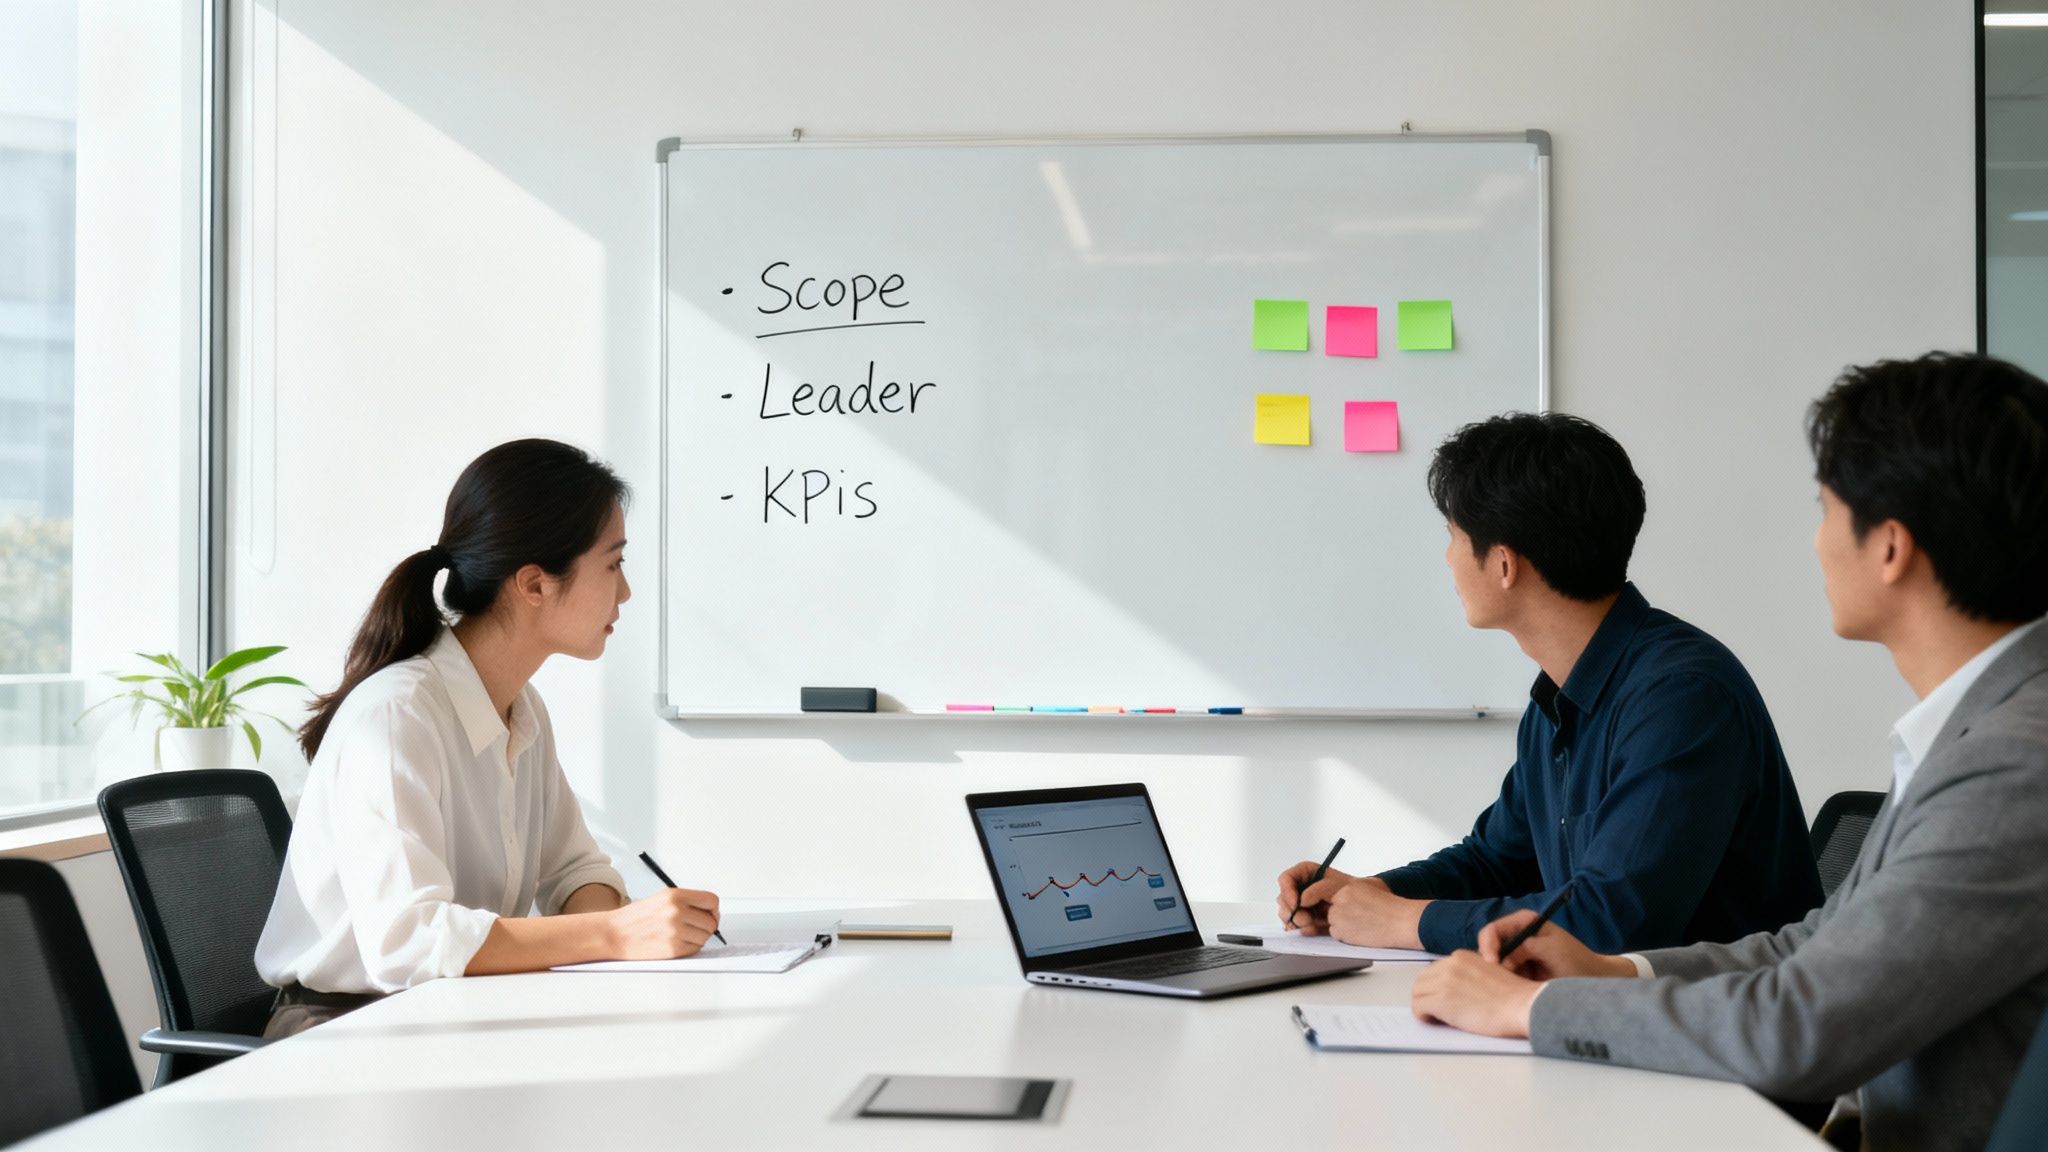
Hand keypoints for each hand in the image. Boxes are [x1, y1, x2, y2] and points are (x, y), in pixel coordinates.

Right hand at [606, 888, 720, 959]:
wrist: (614, 933)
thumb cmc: (635, 917)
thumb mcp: (662, 898)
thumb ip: (686, 902)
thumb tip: (710, 911)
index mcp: (675, 896)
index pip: (711, 900)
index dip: (713, 910)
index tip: (710, 915)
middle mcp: (677, 911)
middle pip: (711, 922)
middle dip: (706, 927)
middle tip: (695, 928)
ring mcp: (675, 930)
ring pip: (705, 937)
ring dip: (698, 938)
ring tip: (682, 936)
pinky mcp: (673, 948)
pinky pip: (695, 949)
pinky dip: (690, 948)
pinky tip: (677, 943)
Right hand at [1275, 862, 1357, 932]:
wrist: (1357, 904)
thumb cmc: (1348, 890)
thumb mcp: (1335, 884)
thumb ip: (1317, 890)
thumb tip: (1302, 900)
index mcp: (1304, 873)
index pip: (1286, 879)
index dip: (1287, 892)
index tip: (1295, 904)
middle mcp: (1298, 888)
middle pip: (1282, 899)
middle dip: (1292, 911)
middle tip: (1306, 919)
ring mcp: (1298, 903)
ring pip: (1285, 913)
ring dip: (1297, 921)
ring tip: (1312, 923)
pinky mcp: (1301, 917)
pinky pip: (1291, 925)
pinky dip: (1299, 929)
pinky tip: (1310, 929)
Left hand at [1317, 876, 1426, 949]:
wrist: (1401, 921)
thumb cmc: (1389, 906)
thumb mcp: (1367, 886)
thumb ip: (1346, 889)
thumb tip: (1332, 895)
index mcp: (1346, 886)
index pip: (1318, 889)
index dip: (1309, 895)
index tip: (1305, 900)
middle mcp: (1340, 901)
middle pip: (1325, 908)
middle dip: (1332, 913)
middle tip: (1354, 915)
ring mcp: (1340, 918)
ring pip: (1331, 922)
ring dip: (1341, 924)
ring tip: (1363, 922)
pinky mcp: (1343, 933)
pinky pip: (1336, 934)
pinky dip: (1345, 934)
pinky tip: (1362, 930)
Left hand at [1410, 950, 1539, 1038]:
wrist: (1522, 1005)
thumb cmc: (1513, 996)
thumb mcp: (1489, 972)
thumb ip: (1470, 974)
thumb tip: (1456, 988)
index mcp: (1461, 956)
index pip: (1436, 969)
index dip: (1438, 986)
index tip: (1445, 998)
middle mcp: (1450, 965)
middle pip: (1422, 979)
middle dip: (1427, 994)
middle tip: (1437, 1010)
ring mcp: (1444, 982)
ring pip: (1416, 992)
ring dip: (1423, 1005)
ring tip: (1436, 1017)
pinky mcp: (1442, 1001)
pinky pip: (1418, 1007)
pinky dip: (1422, 1015)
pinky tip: (1434, 1021)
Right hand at [1476, 909, 1635, 980]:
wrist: (1594, 980)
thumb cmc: (1577, 960)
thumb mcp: (1551, 949)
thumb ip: (1525, 947)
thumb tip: (1503, 958)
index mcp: (1523, 922)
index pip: (1491, 931)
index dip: (1487, 947)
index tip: (1493, 965)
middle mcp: (1517, 936)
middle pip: (1489, 950)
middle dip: (1495, 966)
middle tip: (1507, 981)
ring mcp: (1518, 955)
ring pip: (1496, 967)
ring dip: (1503, 977)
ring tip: (1521, 986)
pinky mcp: (1521, 972)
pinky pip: (1505, 978)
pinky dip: (1510, 985)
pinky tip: (1523, 990)